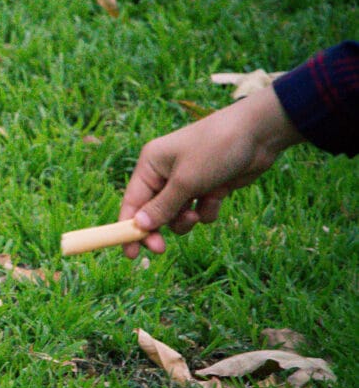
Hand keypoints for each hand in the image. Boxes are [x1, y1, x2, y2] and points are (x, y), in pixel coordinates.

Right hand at [119, 86, 302, 257]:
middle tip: (161, 249)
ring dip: (186, 220)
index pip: (132, 202)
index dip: (128, 228)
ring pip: (177, 215)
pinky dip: (207, 209)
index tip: (131, 253)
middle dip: (160, 227)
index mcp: (150, 165)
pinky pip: (199, 209)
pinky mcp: (207, 187)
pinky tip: (219, 196)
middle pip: (153, 212)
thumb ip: (162, 207)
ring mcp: (187, 180)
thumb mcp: (185, 181)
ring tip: (197, 214)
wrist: (258, 133)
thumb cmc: (214, 149)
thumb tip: (139, 226)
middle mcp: (165, 173)